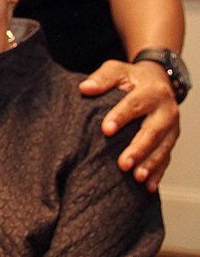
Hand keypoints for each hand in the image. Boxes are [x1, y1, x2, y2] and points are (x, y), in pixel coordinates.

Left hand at [79, 59, 179, 191]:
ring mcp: (172, 127)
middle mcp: (166, 110)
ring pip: (163, 148)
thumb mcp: (116, 70)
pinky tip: (149, 186)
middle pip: (153, 131)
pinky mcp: (171, 139)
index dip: (121, 117)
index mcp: (152, 92)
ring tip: (137, 177)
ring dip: (150, 164)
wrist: (158, 81)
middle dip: (138, 149)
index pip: (135, 105)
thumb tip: (85, 88)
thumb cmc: (131, 78)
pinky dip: (159, 172)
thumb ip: (102, 78)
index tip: (106, 130)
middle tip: (123, 164)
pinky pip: (167, 157)